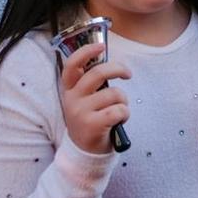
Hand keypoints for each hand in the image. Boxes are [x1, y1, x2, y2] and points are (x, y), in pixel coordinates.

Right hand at [61, 40, 131, 155]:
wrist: (85, 152)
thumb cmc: (91, 119)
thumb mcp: (84, 100)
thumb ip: (92, 83)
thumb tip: (111, 63)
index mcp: (70, 89)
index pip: (72, 65)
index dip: (86, 52)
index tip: (101, 45)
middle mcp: (72, 99)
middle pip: (98, 73)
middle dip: (118, 69)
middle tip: (128, 74)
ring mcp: (81, 112)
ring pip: (114, 93)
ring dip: (123, 100)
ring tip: (119, 110)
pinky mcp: (92, 125)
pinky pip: (119, 110)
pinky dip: (125, 114)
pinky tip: (119, 120)